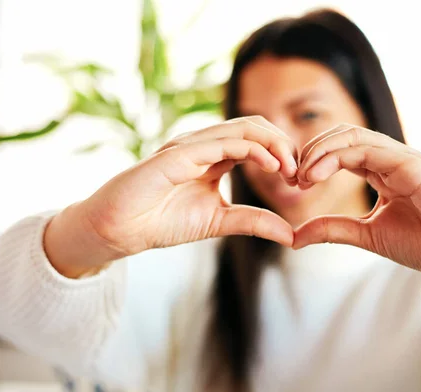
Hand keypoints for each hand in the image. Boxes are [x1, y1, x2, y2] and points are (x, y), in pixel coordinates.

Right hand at [44, 116, 297, 276]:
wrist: (119, 229)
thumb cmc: (162, 221)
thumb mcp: (220, 222)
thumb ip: (253, 222)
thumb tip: (291, 234)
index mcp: (214, 157)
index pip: (256, 141)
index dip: (283, 155)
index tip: (299, 180)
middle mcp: (204, 145)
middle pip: (255, 127)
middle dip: (283, 144)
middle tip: (300, 171)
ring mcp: (191, 145)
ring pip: (243, 128)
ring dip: (274, 144)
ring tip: (290, 168)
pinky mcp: (179, 153)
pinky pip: (222, 142)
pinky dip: (252, 149)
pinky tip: (270, 165)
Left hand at [293, 124, 420, 333]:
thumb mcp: (367, 235)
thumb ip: (332, 229)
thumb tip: (294, 236)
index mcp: (382, 171)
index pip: (339, 151)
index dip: (312, 162)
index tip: (293, 186)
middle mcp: (390, 159)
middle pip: (341, 136)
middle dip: (311, 152)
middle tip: (292, 178)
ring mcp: (402, 158)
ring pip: (351, 135)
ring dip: (319, 151)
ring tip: (302, 176)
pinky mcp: (412, 162)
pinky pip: (368, 147)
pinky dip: (337, 154)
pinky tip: (318, 173)